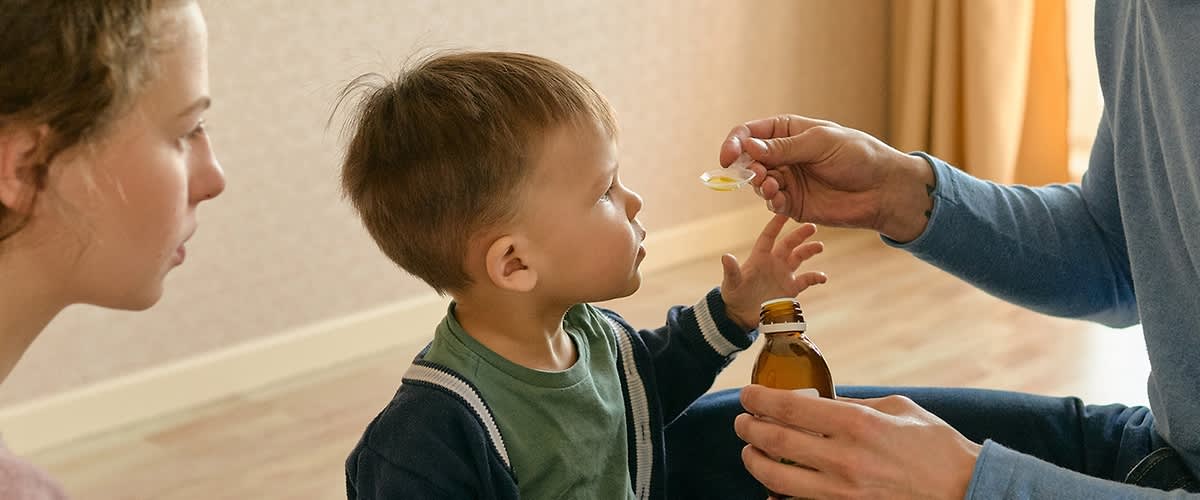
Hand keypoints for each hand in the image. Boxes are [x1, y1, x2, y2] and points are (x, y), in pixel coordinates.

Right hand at [720, 115, 935, 241]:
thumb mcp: (821, 143)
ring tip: (771, 186)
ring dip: (758, 184)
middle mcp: (784, 155)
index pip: (750, 133)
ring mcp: (788, 180)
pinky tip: (779, 198)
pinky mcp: (794, 203)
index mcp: (788, 131)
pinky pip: (771, 202)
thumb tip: (748, 147)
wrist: (883, 189)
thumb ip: (784, 147)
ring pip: (757, 182)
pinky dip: (770, 200)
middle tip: (757, 174)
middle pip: (748, 159)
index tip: (728, 156)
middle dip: (746, 167)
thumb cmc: (859, 156)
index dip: (735, 143)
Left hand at [720, 214, 826, 330]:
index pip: (769, 236)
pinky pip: (806, 280)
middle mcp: (773, 263)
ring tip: (819, 246)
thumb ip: (731, 270)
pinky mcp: (791, 289)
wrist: (741, 315)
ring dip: (809, 250)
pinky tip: (823, 277)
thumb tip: (726, 257)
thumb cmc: (733, 296)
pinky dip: (815, 277)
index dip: (776, 224)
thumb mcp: (731, 283)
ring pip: (799, 257)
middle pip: (788, 244)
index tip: (785, 212)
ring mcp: (783, 275)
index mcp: (759, 258)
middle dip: (799, 234)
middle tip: (811, 226)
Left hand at [735, 385, 980, 499]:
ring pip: (777, 480)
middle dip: (748, 429)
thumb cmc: (934, 446)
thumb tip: (818, 401)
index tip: (747, 395)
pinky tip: (773, 485)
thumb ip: (853, 404)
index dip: (759, 399)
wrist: (964, 490)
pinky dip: (778, 496)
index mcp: (858, 425)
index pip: (790, 408)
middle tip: (742, 421)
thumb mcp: (896, 408)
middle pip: (775, 442)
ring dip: (754, 462)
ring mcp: (843, 493)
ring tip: (750, 450)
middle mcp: (845, 459)